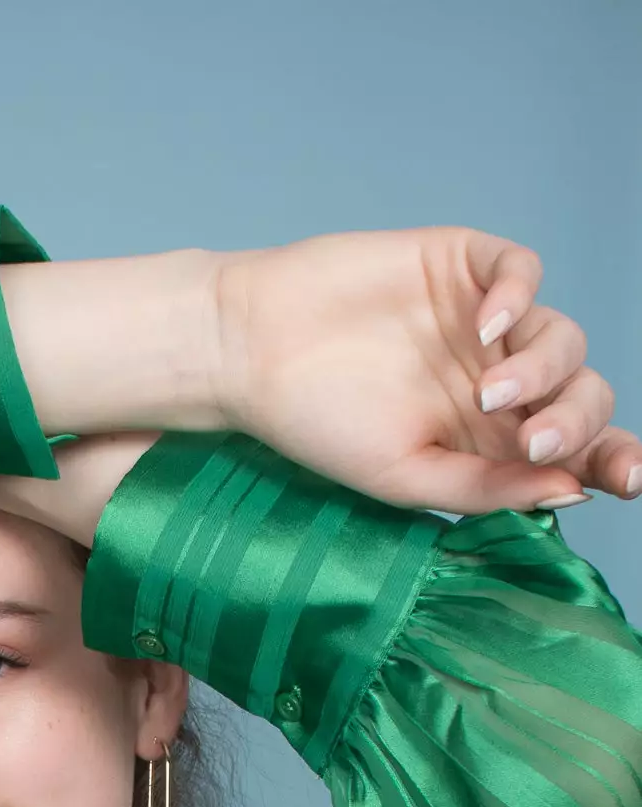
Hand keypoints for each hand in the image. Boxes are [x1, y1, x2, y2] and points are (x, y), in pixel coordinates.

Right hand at [214, 227, 641, 512]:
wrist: (253, 351)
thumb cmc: (318, 425)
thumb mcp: (405, 476)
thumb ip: (486, 487)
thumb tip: (572, 492)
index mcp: (491, 441)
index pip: (575, 451)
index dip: (614, 460)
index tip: (631, 479)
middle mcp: (500, 381)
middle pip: (582, 395)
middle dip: (576, 421)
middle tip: (536, 441)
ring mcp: (485, 321)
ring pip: (561, 337)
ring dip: (543, 369)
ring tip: (491, 395)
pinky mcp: (463, 264)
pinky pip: (523, 272)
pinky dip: (520, 295)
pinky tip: (489, 324)